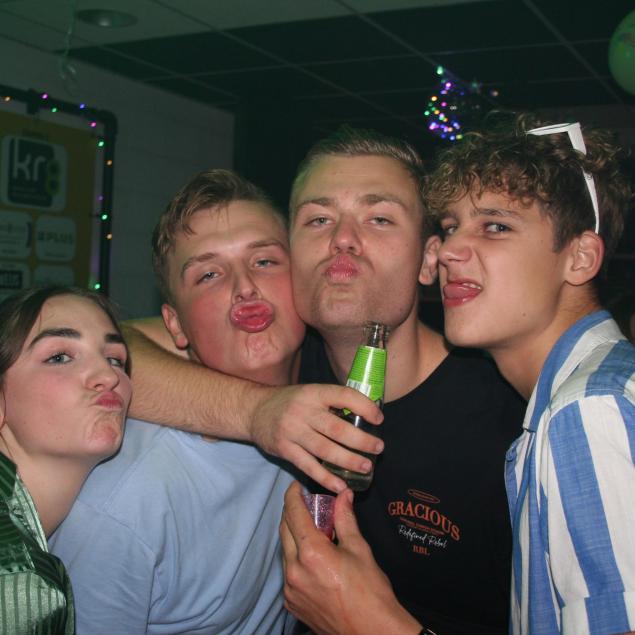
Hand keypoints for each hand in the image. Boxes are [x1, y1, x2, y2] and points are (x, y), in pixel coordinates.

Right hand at [251, 384, 382, 492]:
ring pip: (325, 450)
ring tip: (366, 467)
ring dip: (348, 460)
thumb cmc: (291, 402)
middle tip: (379, 448)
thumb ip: (333, 402)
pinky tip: (341, 485)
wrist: (254, 410)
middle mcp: (303, 411)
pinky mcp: (284, 450)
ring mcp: (292, 431)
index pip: (343, 395)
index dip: (364, 406)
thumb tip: (367, 415)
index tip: (379, 419)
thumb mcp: (310, 393)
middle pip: (337, 428)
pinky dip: (326, 478)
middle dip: (362, 440)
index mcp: (314, 393)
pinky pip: (308, 466)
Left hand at [280, 481, 421, 634]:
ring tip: (313, 533)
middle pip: (284, 530)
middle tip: (307, 506)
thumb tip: (343, 495)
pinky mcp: (292, 603)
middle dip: (293, 514)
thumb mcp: (359, 549)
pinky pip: (289, 573)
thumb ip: (345, 519)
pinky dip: (297, 560)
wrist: (372, 632)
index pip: (294, 514)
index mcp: (311, 553)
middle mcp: (295, 570)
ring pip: (285, 552)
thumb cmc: (371, 592)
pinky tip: (314, 560)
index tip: (296, 486)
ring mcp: (291, 589)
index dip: (293, 496)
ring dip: (294, 537)